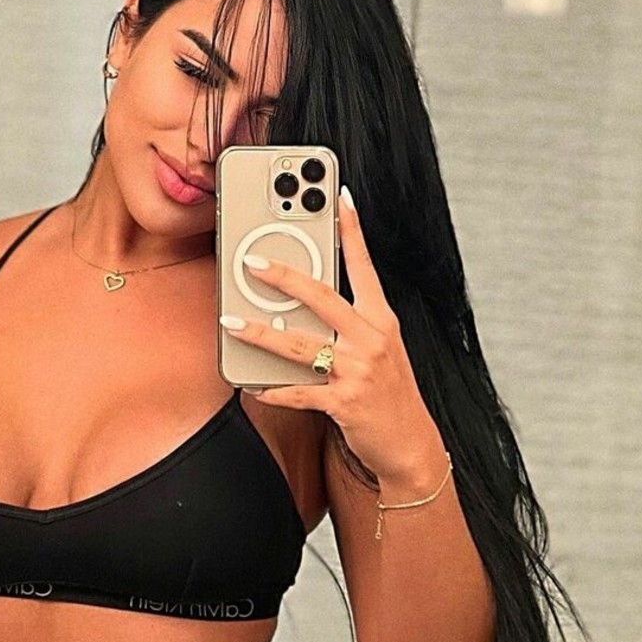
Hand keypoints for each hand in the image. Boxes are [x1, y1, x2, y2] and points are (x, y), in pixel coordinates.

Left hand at [220, 186, 446, 489]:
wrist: (409, 444)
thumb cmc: (388, 395)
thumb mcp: (379, 351)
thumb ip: (348, 327)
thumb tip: (303, 310)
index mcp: (381, 320)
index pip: (365, 267)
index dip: (352, 231)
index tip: (339, 197)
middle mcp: (372, 339)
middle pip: (322, 297)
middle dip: (284, 276)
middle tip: (252, 262)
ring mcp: (358, 371)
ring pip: (300, 345)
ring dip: (261, 334)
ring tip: (232, 323)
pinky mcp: (345, 403)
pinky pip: (298, 392)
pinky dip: (272, 390)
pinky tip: (251, 385)